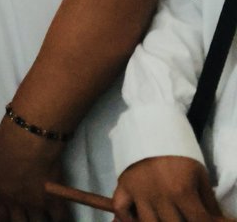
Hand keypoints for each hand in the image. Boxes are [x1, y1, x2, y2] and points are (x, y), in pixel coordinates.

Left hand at [0, 118, 68, 221]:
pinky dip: (61, 220)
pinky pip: (60, 219)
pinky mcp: (54, 201)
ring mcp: (35, 205)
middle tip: (26, 219)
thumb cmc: (5, 143)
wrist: (29, 139)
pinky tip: (59, 219)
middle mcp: (16, 204)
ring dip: (40, 221)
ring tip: (42, 218)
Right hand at [112, 156, 226, 220]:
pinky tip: (136, 220)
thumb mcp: (200, 173)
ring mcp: (138, 191)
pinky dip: (126, 218)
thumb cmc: (179, 149)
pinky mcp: (123, 185)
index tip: (201, 218)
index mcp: (181, 191)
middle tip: (183, 216)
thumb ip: (208, 202)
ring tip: (164, 217)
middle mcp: (159, 195)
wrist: (151, 125)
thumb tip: (216, 221)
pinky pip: (120, 208)